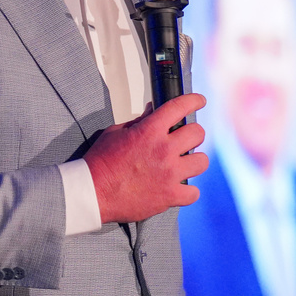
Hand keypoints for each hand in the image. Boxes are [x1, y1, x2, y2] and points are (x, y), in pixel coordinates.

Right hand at [83, 93, 208, 223]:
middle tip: (186, 139)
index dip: (194, 101)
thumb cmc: (101, 162)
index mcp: (150, 130)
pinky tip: (181, 187)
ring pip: (201, 161)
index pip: (180, 107)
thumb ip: (138, 121)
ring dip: (194, 161)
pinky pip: (193, 192)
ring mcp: (169, 173)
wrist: (93, 192)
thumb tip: (152, 110)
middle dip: (193, 133)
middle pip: (197, 133)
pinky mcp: (169, 195)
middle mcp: (163, 150)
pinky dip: (188, 191)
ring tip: (184, 163)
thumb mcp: (116, 132)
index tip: (199, 101)